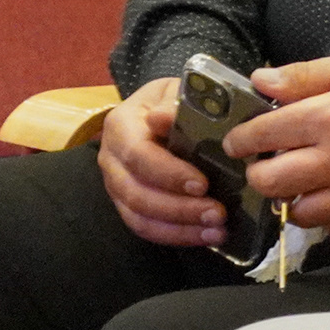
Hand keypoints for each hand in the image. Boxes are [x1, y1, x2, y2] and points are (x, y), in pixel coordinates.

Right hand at [97, 76, 227, 249]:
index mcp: (121, 126)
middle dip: (179, 208)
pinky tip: (206, 237)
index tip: (202, 184)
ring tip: (217, 230)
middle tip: (218, 213)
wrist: (160, 111)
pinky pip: (145, 228)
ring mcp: (116, 184)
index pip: (138, 155)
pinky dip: (175, 236)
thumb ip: (174, 105)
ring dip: (180, 228)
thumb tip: (162, 118)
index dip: (168, 173)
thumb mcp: (178, 92)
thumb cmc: (175, 102)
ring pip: (139, 216)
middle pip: (136, 192)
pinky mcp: (128, 204)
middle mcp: (111, 158)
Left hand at [232, 51, 329, 238]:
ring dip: (293, 199)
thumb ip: (303, 76)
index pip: (261, 136)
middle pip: (271, 183)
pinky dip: (326, 218)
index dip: (240, 139)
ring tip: (300, 184)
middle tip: (266, 165)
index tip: (238, 142)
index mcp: (327, 118)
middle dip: (259, 173)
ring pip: (299, 213)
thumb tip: (258, 80)